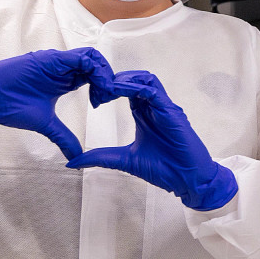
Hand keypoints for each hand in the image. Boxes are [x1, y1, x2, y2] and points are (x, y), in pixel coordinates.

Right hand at [0, 47, 111, 160]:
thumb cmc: (10, 106)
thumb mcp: (45, 124)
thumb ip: (63, 137)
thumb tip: (77, 158)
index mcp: (65, 80)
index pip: (94, 76)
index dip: (105, 87)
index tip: (103, 104)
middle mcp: (63, 68)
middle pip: (97, 64)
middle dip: (109, 78)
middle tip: (110, 97)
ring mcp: (57, 61)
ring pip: (91, 57)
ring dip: (104, 72)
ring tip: (105, 92)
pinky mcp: (49, 59)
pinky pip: (78, 57)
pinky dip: (93, 68)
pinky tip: (96, 85)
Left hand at [68, 69, 237, 210]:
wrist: (186, 180)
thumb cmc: (163, 170)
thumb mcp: (124, 160)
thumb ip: (100, 157)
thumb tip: (73, 161)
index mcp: (143, 114)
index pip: (124, 89)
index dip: (107, 89)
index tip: (93, 100)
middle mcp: (154, 107)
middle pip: (134, 78)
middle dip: (113, 80)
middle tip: (96, 91)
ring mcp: (164, 107)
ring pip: (145, 78)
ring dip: (125, 79)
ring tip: (107, 88)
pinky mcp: (171, 111)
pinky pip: (153, 90)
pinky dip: (136, 87)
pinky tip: (120, 92)